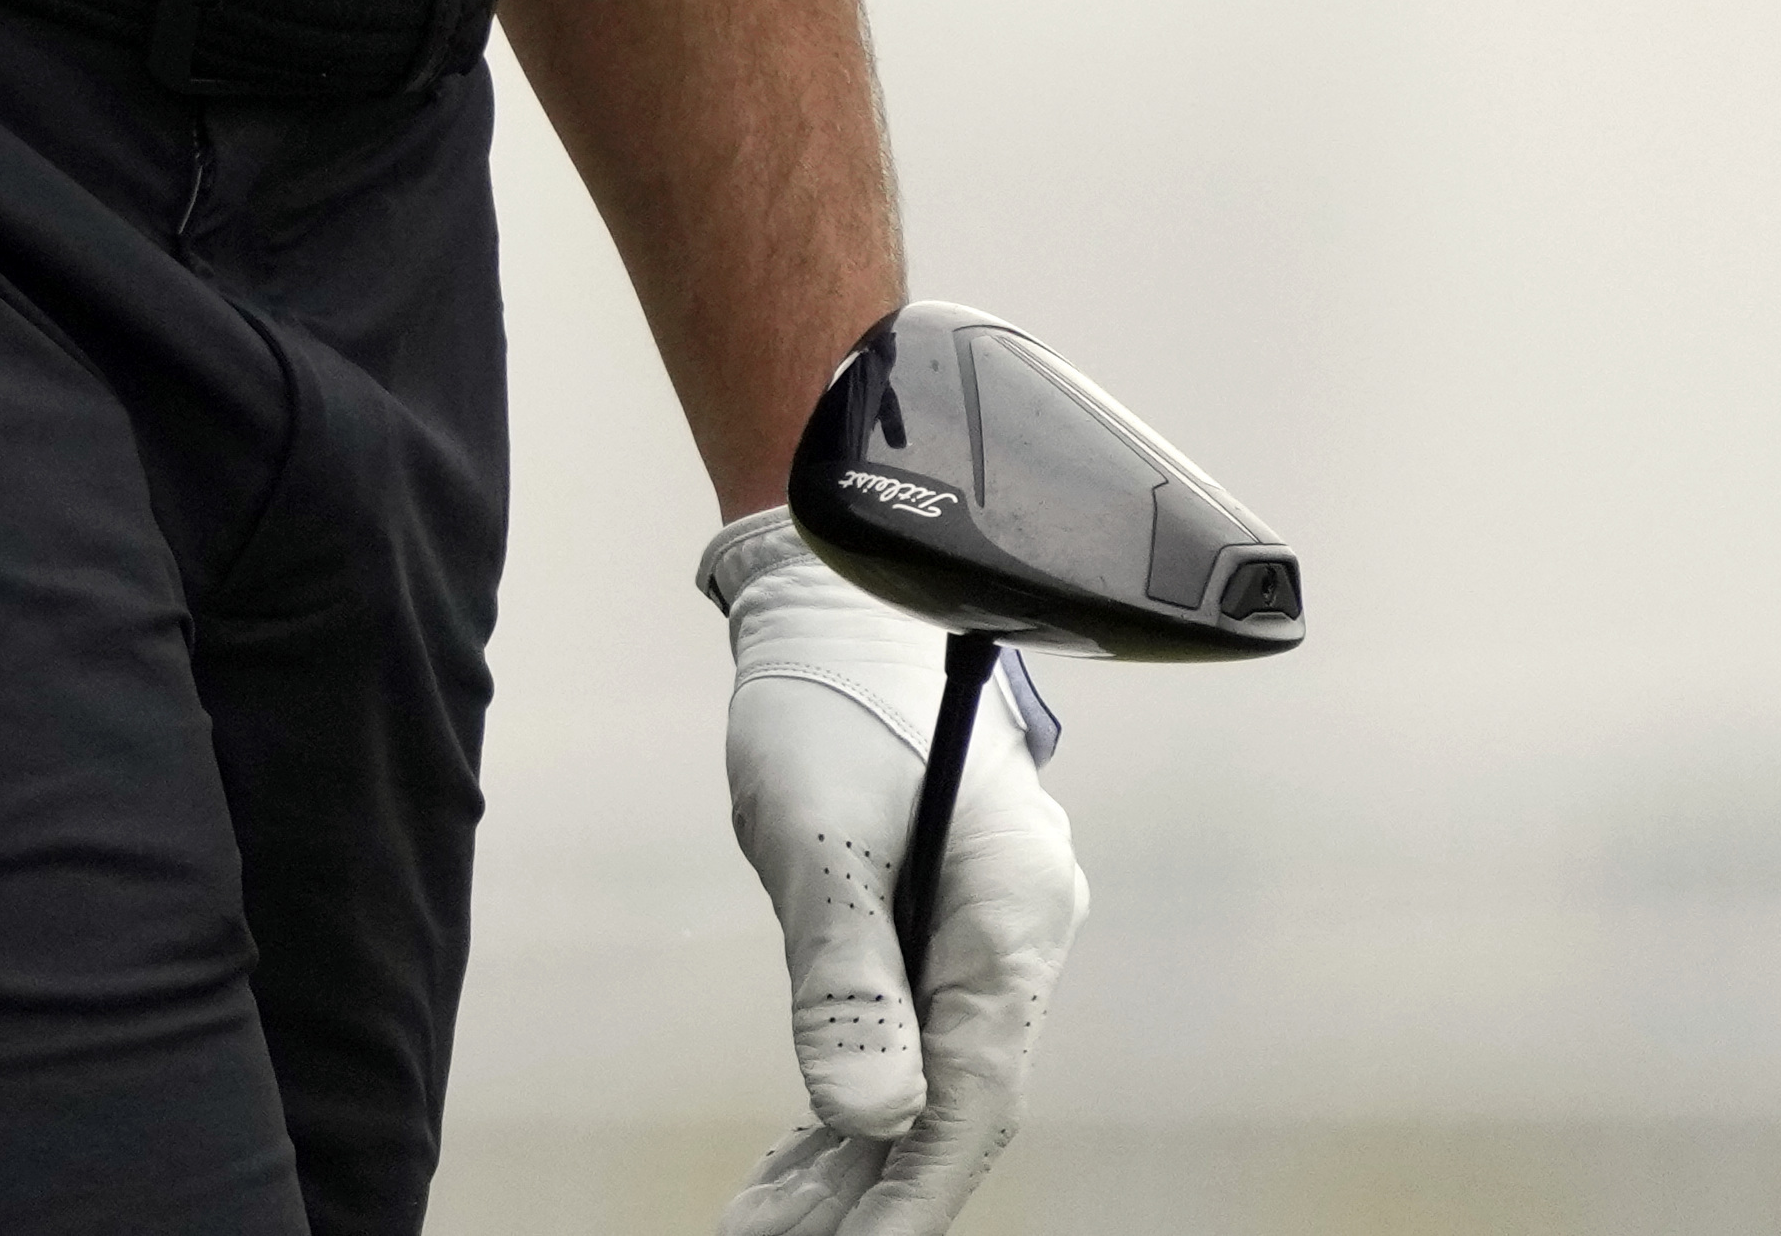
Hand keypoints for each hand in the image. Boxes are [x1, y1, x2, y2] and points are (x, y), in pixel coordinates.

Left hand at [699, 512, 1080, 1232]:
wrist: (837, 606)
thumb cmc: (830, 701)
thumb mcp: (819, 839)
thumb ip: (848, 978)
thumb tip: (871, 1116)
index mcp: (1010, 917)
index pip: (975, 1097)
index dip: (915, 1192)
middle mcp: (1014, 936)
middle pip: (953, 1101)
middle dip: (870, 1195)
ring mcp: (982, 934)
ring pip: (928, 1079)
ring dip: (851, 1160)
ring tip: (765, 1225)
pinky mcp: (938, 926)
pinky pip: (908, 1037)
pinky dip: (851, 1102)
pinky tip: (799, 1164)